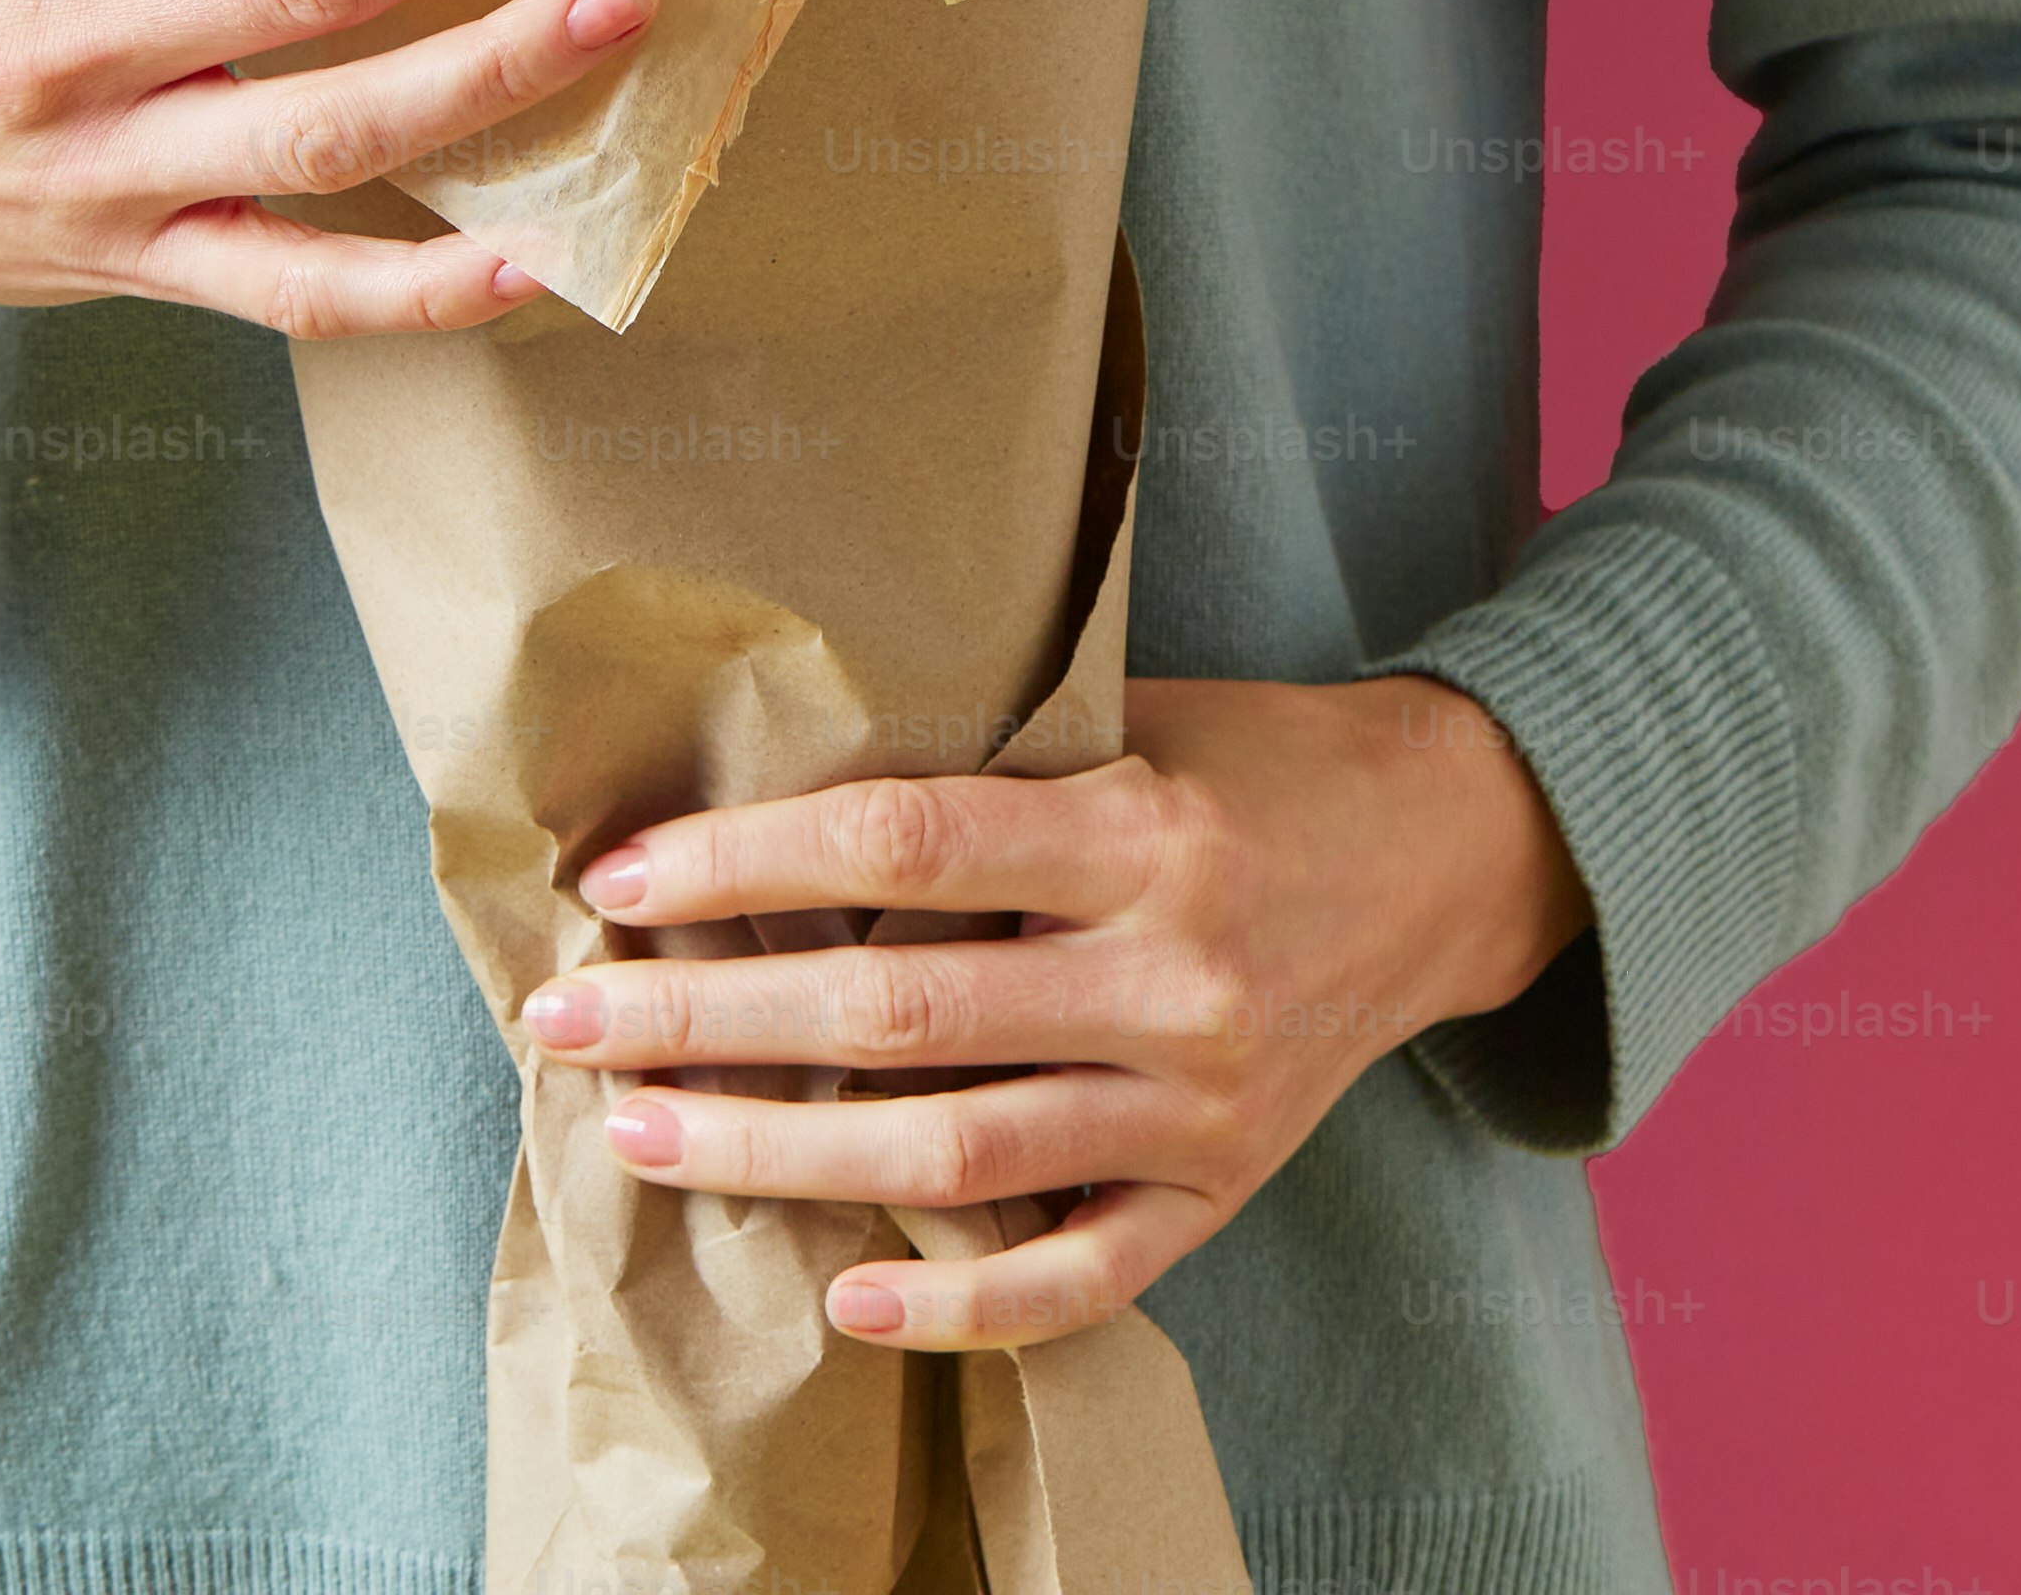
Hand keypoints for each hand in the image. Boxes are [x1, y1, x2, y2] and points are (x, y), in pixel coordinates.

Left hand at [516, 676, 1588, 1351]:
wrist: (1452, 851)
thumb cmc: (1254, 764)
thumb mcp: (1131, 721)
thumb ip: (985, 768)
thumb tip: (773, 795)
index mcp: (1140, 830)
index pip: (904, 840)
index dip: (749, 863)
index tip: (619, 882)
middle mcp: (1171, 972)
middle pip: (903, 1011)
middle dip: (713, 1022)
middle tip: (569, 1026)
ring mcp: (1202, 1099)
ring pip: (958, 1152)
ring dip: (782, 1153)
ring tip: (643, 1137)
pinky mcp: (1227, 1190)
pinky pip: (1082, 1274)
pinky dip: (960, 1298)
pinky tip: (844, 1293)